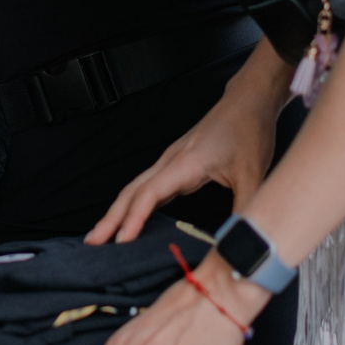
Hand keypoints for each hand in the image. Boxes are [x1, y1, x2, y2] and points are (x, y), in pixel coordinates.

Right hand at [87, 60, 282, 244]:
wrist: (248, 102)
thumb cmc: (249, 131)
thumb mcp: (253, 175)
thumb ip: (244, 211)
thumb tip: (241, 242)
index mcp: (185, 163)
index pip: (150, 193)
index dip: (133, 219)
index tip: (121, 241)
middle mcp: (171, 161)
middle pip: (131, 191)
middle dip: (110, 218)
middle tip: (91, 243)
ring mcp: (170, 161)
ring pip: (135, 188)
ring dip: (117, 211)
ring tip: (102, 235)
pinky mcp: (175, 164)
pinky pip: (147, 186)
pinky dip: (133, 204)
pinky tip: (130, 218)